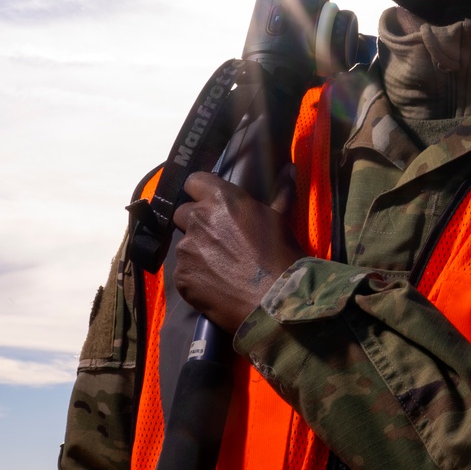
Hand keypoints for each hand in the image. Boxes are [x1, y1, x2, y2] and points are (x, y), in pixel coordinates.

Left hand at [171, 169, 302, 334]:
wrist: (275, 301)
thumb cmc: (281, 255)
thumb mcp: (281, 219)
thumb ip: (280, 190)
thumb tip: (289, 168)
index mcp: (220, 199)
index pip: (193, 181)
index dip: (200, 190)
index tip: (209, 201)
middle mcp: (198, 219)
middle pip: (183, 212)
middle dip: (195, 222)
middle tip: (218, 237)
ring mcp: (186, 249)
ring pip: (184, 244)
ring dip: (197, 251)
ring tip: (221, 267)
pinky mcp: (181, 277)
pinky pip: (184, 271)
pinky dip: (196, 276)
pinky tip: (216, 284)